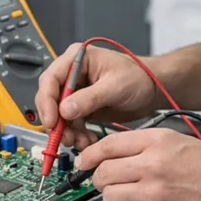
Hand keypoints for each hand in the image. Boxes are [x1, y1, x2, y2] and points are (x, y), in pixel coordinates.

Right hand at [35, 43, 157, 149]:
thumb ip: (89, 98)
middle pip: (51, 98)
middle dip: (56, 121)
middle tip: (64, 137)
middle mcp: (72, 74)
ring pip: (59, 115)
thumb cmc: (139, 77)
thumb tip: (65, 110)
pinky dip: (76, 134)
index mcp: (77, 59)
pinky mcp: (82, 107)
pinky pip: (71, 123)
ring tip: (81, 142)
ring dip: (67, 131)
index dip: (47, 101)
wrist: (152, 90)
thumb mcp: (115, 86)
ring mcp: (76, 92)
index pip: (50, 79)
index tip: (52, 121)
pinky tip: (87, 141)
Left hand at [77, 128, 200, 200]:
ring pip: (109, 196)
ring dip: (114, 195)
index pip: (108, 145)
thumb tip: (114, 149)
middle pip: (103, 172)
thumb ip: (146, 143)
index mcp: (159, 142)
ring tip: (129, 193)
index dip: (90, 154)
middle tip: (106, 179)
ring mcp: (154, 194)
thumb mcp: (180, 142)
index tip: (84, 160)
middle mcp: (154, 166)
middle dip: (99, 177)